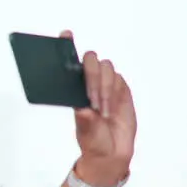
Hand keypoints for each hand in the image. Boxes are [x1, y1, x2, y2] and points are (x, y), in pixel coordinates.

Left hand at [65, 30, 136, 186]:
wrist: (112, 152)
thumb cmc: (92, 139)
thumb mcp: (84, 129)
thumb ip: (83, 116)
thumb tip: (83, 105)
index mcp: (73, 88)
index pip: (69, 62)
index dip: (67, 45)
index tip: (64, 34)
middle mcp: (88, 83)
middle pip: (90, 61)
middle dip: (90, 75)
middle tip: (91, 98)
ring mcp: (106, 84)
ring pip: (106, 69)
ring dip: (103, 88)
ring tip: (102, 110)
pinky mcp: (122, 89)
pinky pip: (119, 79)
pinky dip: (113, 91)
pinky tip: (110, 107)